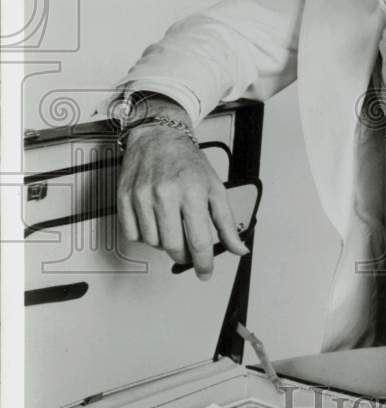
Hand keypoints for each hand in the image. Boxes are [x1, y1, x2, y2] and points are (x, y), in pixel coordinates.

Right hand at [116, 111, 247, 279]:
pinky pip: (132, 234)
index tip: (205, 272)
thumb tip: (239, 248)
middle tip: (189, 249)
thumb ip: (227, 223)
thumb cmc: (188, 161)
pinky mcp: (124, 197)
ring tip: (171, 226)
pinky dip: (145, 235)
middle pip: (173, 246)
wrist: (158, 135)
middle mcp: (165, 194)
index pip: (199, 240)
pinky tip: (154, 222)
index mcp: (192, 192)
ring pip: (152, 243)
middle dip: (184, 255)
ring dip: (164, 243)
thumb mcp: (215, 188)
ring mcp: (141, 196)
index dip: (203, 263)